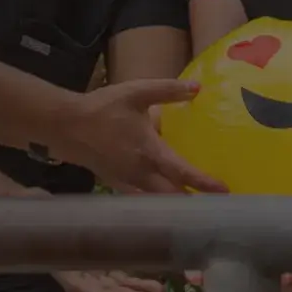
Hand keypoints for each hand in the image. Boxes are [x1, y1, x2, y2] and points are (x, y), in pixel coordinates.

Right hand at [54, 79, 221, 194]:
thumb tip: (198, 87)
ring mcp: (128, 182)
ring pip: (158, 200)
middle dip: (194, 201)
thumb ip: (168, 90)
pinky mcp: (116, 184)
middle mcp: (141, 172)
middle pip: (173, 196)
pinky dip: (157, 200)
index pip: (181, 171)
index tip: (223, 190)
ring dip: (176, 203)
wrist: (67, 125)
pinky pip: (142, 198)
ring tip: (196, 203)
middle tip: (216, 204)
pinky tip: (164, 197)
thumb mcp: (137, 92)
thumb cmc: (102, 108)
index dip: (203, 182)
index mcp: (149, 151)